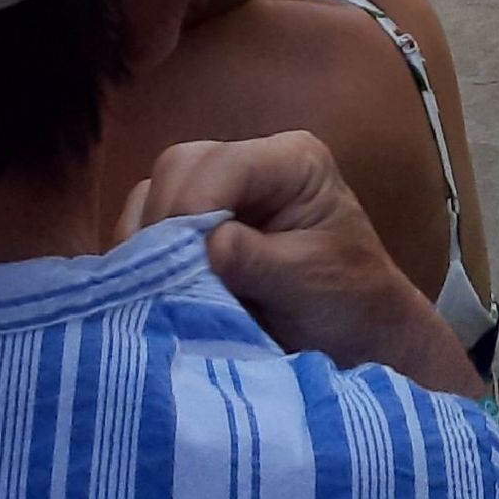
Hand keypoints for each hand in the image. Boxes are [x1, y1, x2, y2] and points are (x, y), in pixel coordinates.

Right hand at [118, 131, 483, 399]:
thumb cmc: (348, 300)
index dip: (194, 206)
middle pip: (181, 168)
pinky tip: (148, 288)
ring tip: (151, 288)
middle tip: (159, 280)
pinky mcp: (198, 227)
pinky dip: (142, 255)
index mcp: (291, 161)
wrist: (356, 336)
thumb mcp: (311, 280)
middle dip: (164, 222)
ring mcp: (222, 193)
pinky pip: (149, 225)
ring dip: (148, 241)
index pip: (224, 163)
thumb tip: (208, 244)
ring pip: (157, 193)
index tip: (179, 262)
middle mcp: (251, 165)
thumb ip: (259, 260)